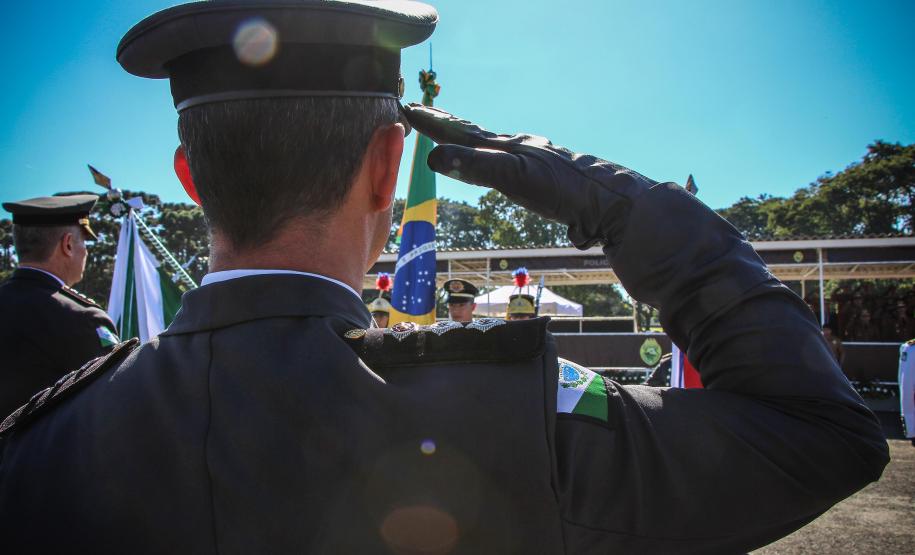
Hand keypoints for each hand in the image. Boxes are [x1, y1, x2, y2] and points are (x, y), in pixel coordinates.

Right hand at [402, 104, 657, 249]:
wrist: (609, 202)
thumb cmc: (563, 188)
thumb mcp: (514, 177)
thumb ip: (476, 167)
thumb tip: (433, 157)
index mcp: (508, 145)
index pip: (462, 131)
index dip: (434, 123)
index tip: (409, 109)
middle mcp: (519, 148)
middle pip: (476, 134)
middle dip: (448, 126)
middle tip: (425, 113)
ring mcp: (533, 162)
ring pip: (493, 148)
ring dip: (469, 142)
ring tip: (455, 137)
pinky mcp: (545, 180)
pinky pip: (507, 165)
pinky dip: (491, 160)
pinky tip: (502, 166)